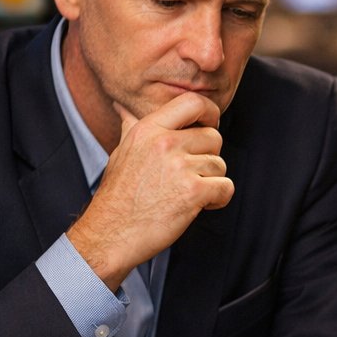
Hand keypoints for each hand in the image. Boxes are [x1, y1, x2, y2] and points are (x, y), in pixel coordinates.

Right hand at [68, 93, 232, 288]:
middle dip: (208, 158)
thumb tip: (123, 107)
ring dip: (211, 182)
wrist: (109, 234)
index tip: (210, 127)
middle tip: (191, 176)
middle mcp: (164, 143)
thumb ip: (130, 127)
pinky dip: (218, 200)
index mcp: (148, 129)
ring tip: (186, 194)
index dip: (210, 113)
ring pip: (220, 165)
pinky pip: (226, 187)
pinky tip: (198, 206)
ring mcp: (179, 166)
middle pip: (214, 137)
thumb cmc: (117, 196)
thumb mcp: (121, 152)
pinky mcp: (193, 192)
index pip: (193, 102)